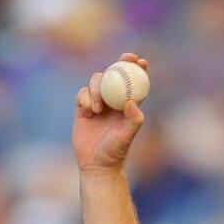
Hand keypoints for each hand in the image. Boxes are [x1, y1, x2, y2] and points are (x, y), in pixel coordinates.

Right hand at [72, 52, 148, 172]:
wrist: (96, 164)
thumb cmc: (116, 151)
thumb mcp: (127, 136)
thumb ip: (133, 119)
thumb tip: (131, 101)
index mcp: (128, 106)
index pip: (134, 83)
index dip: (137, 69)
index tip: (140, 61)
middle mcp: (114, 102)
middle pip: (115, 75)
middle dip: (120, 63)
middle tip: (124, 59)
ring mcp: (98, 104)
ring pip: (96, 82)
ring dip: (97, 88)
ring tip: (98, 108)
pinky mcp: (82, 108)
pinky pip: (82, 93)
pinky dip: (85, 98)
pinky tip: (89, 111)